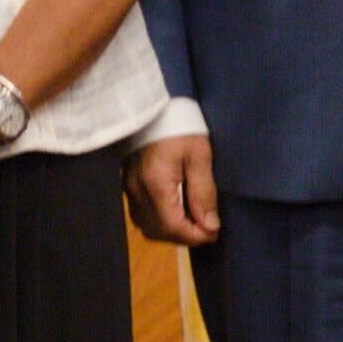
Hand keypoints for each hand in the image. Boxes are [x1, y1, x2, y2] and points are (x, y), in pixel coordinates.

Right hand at [126, 133, 221, 247]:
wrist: (154, 104)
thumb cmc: (180, 125)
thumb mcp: (199, 156)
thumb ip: (203, 193)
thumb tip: (210, 226)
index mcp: (155, 184)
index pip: (172, 226)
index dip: (195, 235)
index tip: (214, 233)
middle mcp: (136, 191)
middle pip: (158, 231)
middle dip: (185, 236)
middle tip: (208, 229)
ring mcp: (129, 189)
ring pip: (147, 226)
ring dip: (172, 231)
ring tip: (194, 222)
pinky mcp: (128, 184)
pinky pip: (141, 215)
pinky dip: (160, 221)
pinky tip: (177, 212)